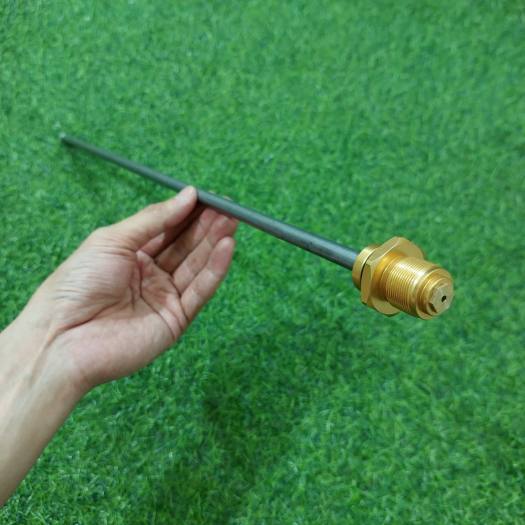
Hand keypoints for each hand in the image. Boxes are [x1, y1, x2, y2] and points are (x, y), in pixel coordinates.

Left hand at [31, 186, 236, 390]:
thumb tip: (188, 194)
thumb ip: (154, 218)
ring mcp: (165, 297)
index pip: (169, 229)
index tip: (210, 196)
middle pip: (186, 246)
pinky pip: (199, 291)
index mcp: (132, 254)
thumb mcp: (114, 239)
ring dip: (215, 243)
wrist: (60, 338)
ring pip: (196, 266)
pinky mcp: (176, 320)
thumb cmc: (77, 284)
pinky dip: (215, 269)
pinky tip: (227, 247)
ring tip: (232, 221)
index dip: (189, 212)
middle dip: (207, 225)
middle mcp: (151, 275)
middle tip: (228, 207)